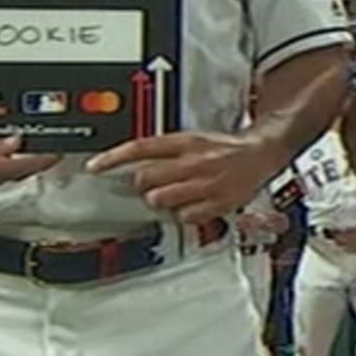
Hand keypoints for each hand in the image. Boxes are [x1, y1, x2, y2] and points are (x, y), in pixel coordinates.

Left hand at [88, 131, 287, 228]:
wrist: (261, 153)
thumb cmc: (224, 148)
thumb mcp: (192, 139)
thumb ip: (162, 151)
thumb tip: (131, 165)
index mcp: (185, 141)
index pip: (141, 147)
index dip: (113, 157)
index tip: (94, 166)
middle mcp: (194, 161)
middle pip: (146, 178)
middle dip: (143, 184)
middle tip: (152, 185)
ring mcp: (206, 184)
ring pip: (160, 199)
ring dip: (160, 200)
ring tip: (172, 195)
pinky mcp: (217, 203)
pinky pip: (184, 216)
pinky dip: (182, 214)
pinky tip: (190, 205)